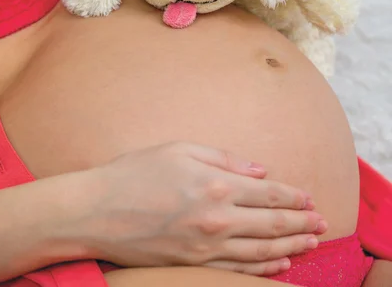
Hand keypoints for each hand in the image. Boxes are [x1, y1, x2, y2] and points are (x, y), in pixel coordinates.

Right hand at [83, 141, 326, 275]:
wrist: (96, 211)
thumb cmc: (135, 172)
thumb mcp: (179, 149)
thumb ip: (224, 158)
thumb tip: (259, 171)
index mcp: (215, 184)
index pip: (267, 194)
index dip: (293, 196)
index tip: (309, 198)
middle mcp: (216, 218)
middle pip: (271, 223)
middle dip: (301, 223)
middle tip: (322, 223)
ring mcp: (205, 247)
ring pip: (261, 250)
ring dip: (291, 247)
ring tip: (311, 244)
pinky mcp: (193, 265)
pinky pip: (238, 269)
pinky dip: (263, 269)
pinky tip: (279, 264)